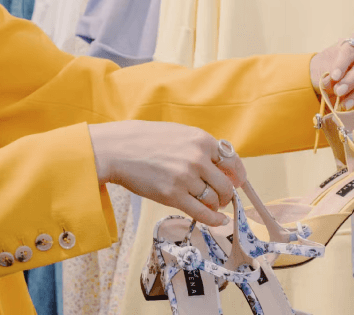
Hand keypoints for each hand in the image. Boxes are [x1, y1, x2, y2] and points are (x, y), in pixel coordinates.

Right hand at [88, 121, 246, 225]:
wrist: (116, 150)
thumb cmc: (144, 140)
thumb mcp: (179, 133)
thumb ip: (200, 147)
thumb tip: (222, 164)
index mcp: (201, 140)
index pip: (231, 161)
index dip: (237, 174)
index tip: (237, 182)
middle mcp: (197, 159)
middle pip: (226, 184)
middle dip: (227, 194)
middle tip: (223, 198)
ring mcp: (186, 178)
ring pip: (214, 199)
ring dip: (216, 206)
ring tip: (212, 206)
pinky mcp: (173, 196)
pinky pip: (202, 213)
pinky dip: (214, 219)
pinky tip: (218, 220)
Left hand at [310, 32, 353, 108]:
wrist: (331, 72)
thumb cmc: (328, 63)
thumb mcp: (323, 65)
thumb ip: (327, 73)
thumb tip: (330, 82)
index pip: (351, 51)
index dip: (342, 63)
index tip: (334, 76)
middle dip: (351, 81)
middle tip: (338, 91)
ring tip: (345, 105)